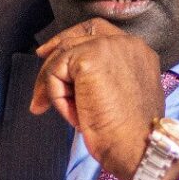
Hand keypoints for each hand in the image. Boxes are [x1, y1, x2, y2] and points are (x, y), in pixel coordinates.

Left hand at [30, 18, 162, 179]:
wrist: (137, 147)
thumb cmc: (132, 134)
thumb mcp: (123, 96)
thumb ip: (105, 78)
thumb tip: (71, 78)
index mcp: (139, 52)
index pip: (101, 32)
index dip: (74, 38)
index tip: (52, 51)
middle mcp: (127, 42)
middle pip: (79, 36)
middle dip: (55, 52)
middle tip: (39, 69)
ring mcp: (109, 47)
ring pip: (63, 56)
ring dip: (57, 87)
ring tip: (69, 115)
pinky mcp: (89, 57)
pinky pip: (56, 72)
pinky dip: (57, 96)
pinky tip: (75, 116)